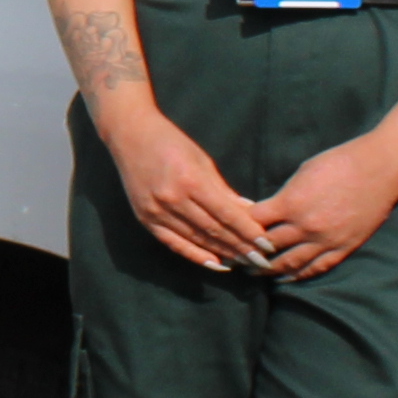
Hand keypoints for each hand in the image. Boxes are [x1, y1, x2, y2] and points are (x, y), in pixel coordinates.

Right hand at [91, 100, 268, 274]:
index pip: (227, 215)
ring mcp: (156, 211)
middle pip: (214, 230)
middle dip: (241, 247)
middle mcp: (173, 199)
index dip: (248, 232)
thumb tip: (249, 213)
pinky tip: (215, 264)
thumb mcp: (202, 160)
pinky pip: (174, 243)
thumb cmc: (171, 141)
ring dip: (223, 253)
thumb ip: (224, 190)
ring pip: (197, 239)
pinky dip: (195, 255)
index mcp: (191, 180)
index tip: (267, 244)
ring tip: (245, 262)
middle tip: (262, 260)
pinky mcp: (145, 218)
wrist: (129, 134)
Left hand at [248, 138, 397, 282]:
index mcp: (292, 203)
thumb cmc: (339, 163)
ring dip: (268, 270)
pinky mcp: (343, 248)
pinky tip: (285, 278)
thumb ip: (284, 195)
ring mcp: (325, 240)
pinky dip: (298, 275)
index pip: (254, 222)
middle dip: (248, 253)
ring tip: (254, 272)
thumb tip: (265, 210)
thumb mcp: (302, 173)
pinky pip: (316, 268)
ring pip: (289, 263)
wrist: (379, 169)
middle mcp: (305, 226)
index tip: (231, 229)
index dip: (240, 226)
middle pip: (268, 247)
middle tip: (234, 258)